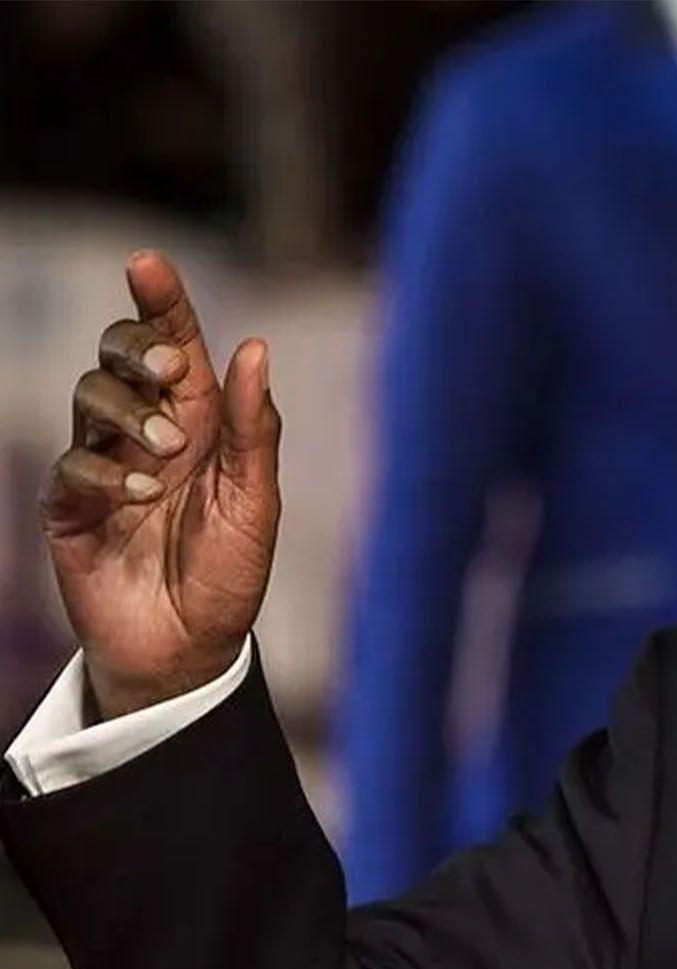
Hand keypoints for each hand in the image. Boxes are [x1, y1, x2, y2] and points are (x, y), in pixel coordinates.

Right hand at [39, 251, 280, 718]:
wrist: (191, 648)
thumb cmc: (230, 573)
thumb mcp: (257, 500)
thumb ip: (254, 428)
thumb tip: (253, 346)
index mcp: (201, 421)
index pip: (175, 345)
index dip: (161, 301)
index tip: (147, 262)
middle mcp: (147, 431)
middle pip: (117, 355)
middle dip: (138, 349)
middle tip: (170, 373)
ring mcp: (103, 465)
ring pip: (89, 398)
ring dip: (129, 416)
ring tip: (167, 456)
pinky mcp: (69, 507)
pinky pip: (71, 466)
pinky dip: (106, 473)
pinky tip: (139, 498)